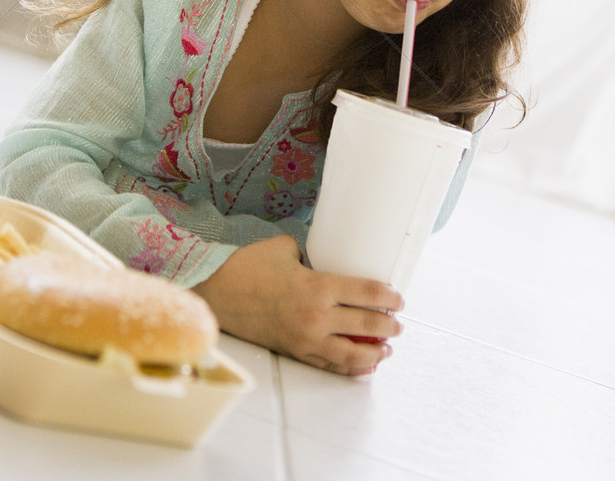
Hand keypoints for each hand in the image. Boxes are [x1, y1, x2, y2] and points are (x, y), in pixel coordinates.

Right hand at [192, 235, 402, 374]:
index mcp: (318, 286)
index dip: (387, 296)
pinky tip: (362, 366)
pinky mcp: (295, 352)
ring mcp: (306, 339)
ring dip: (374, 353)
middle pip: (365, 325)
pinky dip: (350, 368)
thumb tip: (323, 258)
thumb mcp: (284, 248)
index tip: (398, 298)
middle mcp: (317, 316)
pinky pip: (329, 365)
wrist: (217, 293)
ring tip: (387, 350)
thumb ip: (309, 255)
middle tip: (399, 324)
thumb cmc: (248, 266)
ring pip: (352, 354)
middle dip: (388, 326)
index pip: (366, 293)